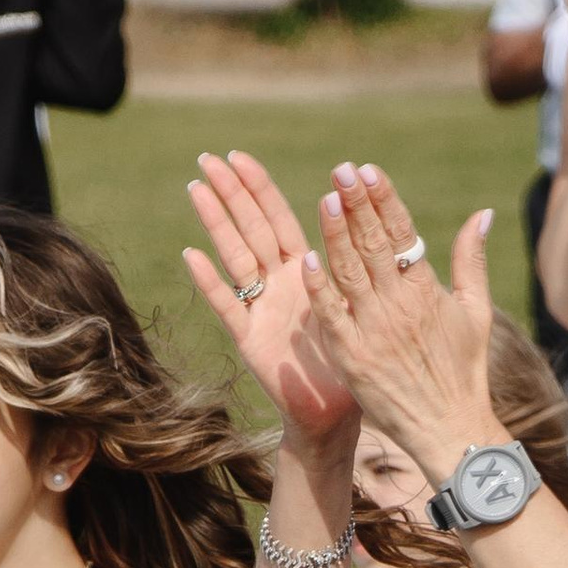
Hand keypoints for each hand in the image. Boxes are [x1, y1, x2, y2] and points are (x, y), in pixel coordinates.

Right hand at [183, 146, 359, 445]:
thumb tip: (375, 217)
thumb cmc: (352, 358)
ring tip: (195, 188)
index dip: (259, 187)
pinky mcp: (250, 339)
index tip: (238, 155)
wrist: (335, 413)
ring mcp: (261, 309)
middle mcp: (278, 284)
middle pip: (251, 228)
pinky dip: (210, 282)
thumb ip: (357, 264)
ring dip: (216, 223)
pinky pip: (228, 306)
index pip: (279, 218)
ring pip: (235, 257)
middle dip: (230, 193)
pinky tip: (192, 255)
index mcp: (305, 271)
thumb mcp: (359, 303)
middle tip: (207, 157)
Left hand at [304, 160, 496, 484]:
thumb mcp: (475, 312)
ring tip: (325, 199)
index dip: (383, 199)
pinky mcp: (354, 358)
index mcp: (428, 291)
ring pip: (351, 272)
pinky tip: (308, 259)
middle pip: (375, 244)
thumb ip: (471, 260)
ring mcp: (375, 331)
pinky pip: (333, 316)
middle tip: (341, 171)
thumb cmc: (464, 372)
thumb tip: (482, 214)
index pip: (403, 233)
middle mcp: (400, 306)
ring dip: (337, 234)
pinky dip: (321, 288)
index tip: (367, 170)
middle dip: (357, 204)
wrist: (449, 429)